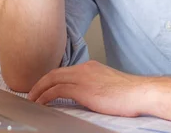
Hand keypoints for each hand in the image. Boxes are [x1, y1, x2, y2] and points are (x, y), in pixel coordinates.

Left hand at [28, 60, 146, 116]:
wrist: (139, 93)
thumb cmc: (129, 94)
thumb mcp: (107, 85)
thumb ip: (93, 86)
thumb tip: (86, 95)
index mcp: (90, 67)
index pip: (64, 71)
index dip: (50, 79)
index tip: (43, 87)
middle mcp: (84, 69)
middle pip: (54, 73)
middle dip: (40, 83)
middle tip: (31, 93)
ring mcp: (82, 77)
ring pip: (52, 80)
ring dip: (39, 90)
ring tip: (32, 99)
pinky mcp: (82, 89)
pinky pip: (57, 90)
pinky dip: (46, 96)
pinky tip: (41, 102)